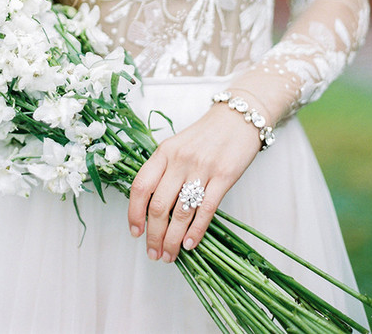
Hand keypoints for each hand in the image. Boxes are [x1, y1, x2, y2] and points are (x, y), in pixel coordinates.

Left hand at [127, 102, 262, 262]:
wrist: (238, 117)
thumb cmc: (206, 135)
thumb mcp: (177, 145)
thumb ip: (164, 170)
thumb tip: (151, 208)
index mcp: (164, 151)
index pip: (141, 186)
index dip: (134, 213)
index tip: (135, 232)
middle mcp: (179, 160)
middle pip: (158, 205)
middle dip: (154, 235)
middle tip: (154, 253)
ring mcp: (202, 168)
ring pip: (180, 212)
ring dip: (173, 239)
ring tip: (170, 254)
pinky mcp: (224, 176)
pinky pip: (206, 209)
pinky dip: (196, 231)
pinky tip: (190, 244)